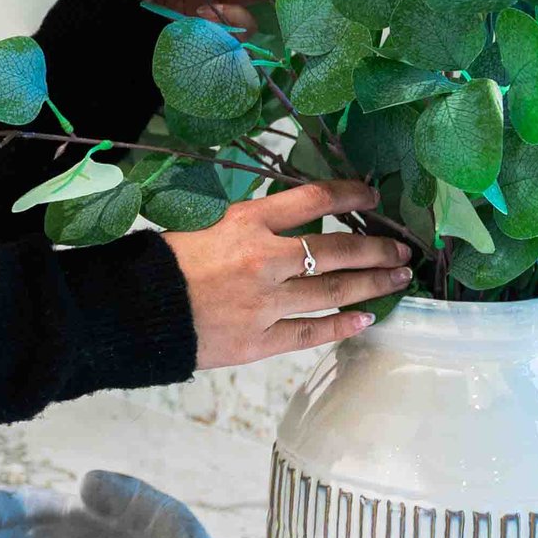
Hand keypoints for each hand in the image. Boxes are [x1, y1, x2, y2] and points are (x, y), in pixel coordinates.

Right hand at [163, 182, 414, 370]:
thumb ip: (249, 227)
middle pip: (335, 250)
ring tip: (397, 279)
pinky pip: (311, 331)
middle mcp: (263, 259)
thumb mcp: (204, 225)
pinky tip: (366, 318)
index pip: (313, 200)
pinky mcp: (259, 341)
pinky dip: (342, 324)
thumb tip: (289, 225)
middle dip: (376, 248)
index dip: (349, 197)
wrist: (135, 313)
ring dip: (372, 284)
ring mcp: (265, 302)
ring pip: (333, 290)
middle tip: (402, 249)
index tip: (371, 199)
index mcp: (245, 222)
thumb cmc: (163, 265)